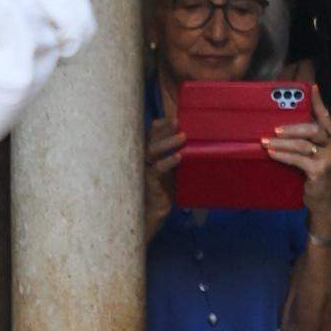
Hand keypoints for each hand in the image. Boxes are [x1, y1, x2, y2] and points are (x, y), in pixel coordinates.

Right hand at [144, 109, 182, 233]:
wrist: (156, 212)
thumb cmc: (163, 188)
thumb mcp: (169, 168)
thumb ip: (173, 154)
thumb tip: (188, 140)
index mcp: (147, 154)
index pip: (150, 135)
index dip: (159, 126)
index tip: (172, 118)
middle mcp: (142, 159)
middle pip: (151, 139)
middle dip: (164, 129)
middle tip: (177, 121)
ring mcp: (143, 169)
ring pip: (152, 150)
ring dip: (167, 142)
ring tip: (182, 137)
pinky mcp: (147, 181)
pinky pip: (157, 168)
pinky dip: (168, 162)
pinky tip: (178, 157)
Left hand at [264, 102, 330, 232]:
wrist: (323, 203)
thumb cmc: (317, 177)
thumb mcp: (318, 156)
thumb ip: (311, 142)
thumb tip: (287, 126)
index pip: (328, 118)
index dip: (320, 103)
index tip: (313, 88)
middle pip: (313, 129)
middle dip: (292, 128)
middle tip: (275, 130)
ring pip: (303, 144)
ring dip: (282, 143)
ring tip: (266, 142)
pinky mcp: (320, 170)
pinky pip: (297, 158)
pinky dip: (283, 155)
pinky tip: (272, 154)